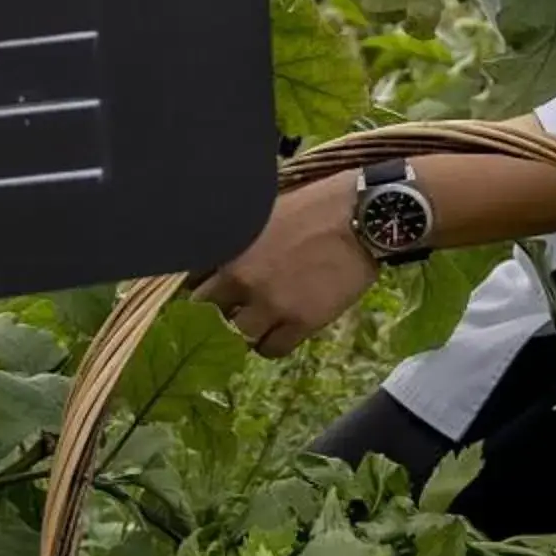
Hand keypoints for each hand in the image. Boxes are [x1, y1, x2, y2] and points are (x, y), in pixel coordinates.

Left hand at [189, 173, 379, 357]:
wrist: (360, 217)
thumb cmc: (314, 206)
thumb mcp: (263, 214)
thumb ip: (238, 240)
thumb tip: (223, 256)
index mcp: (230, 251)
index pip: (194, 285)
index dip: (205, 290)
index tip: (215, 292)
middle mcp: (242, 281)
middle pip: (210, 316)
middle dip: (219, 315)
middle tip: (234, 312)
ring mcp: (271, 304)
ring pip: (239, 337)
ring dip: (245, 332)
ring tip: (258, 324)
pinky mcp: (300, 322)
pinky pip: (272, 350)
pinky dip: (271, 344)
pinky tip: (279, 332)